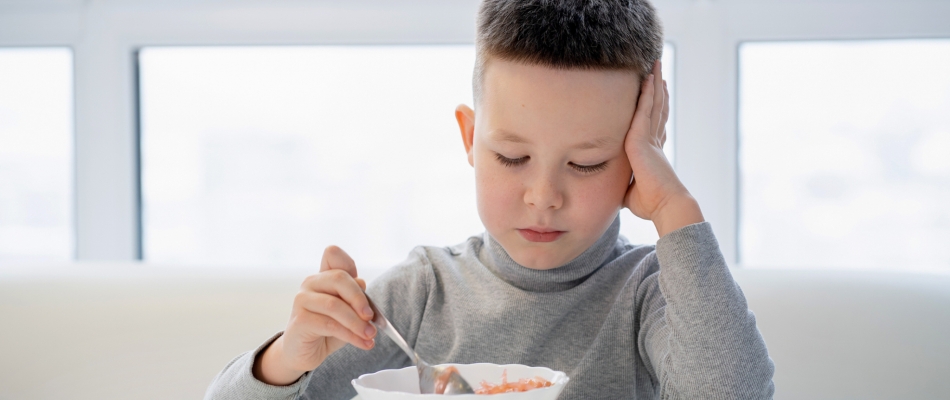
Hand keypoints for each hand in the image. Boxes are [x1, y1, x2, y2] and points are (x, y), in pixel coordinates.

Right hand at [254, 246, 376, 385]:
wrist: (305, 353)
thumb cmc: (328, 330)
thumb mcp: (347, 312)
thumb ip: (354, 298)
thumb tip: (362, 283)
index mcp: (324, 277)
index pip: (332, 255)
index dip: (348, 262)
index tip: (364, 285)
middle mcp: (310, 283)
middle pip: (338, 278)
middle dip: (359, 298)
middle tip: (371, 317)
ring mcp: (302, 300)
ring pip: (335, 306)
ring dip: (357, 322)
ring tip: (370, 335)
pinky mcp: (300, 320)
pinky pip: (330, 325)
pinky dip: (350, 335)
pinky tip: (361, 342)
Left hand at [623, 60, 703, 236]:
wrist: (665, 204)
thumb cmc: (650, 204)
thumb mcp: (630, 192)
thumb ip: (622, 185)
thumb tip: (611, 192)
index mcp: (652, 152)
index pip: (654, 124)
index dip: (657, 108)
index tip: (658, 94)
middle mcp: (654, 140)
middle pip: (657, 108)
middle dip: (658, 89)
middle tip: (658, 70)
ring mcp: (651, 137)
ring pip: (655, 103)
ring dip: (655, 82)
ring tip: (656, 64)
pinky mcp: (644, 137)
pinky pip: (647, 109)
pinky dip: (649, 92)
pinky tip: (649, 77)